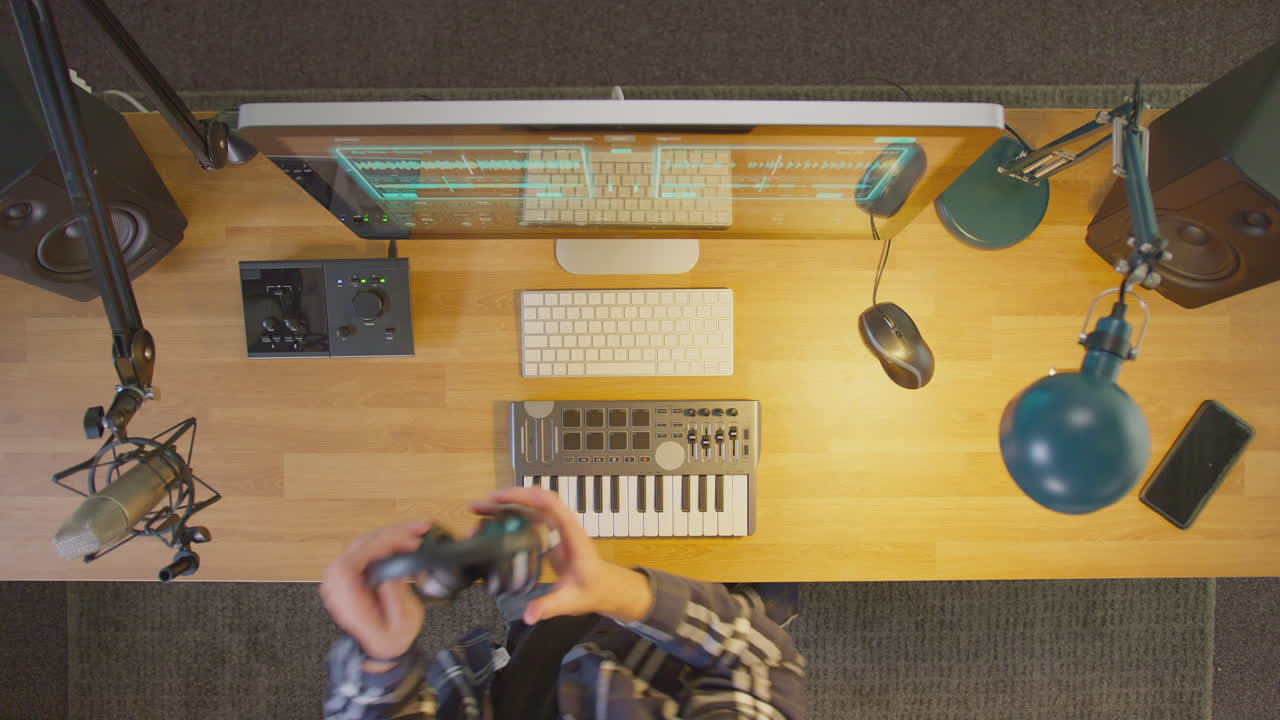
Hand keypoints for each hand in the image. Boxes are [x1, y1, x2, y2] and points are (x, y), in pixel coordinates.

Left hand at [321, 520, 430, 661]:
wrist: (383, 647)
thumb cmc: (390, 638)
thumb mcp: (401, 624)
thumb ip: (394, 598)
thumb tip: (390, 572)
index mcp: (345, 600)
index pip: (350, 563)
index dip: (376, 546)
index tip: (403, 541)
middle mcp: (337, 586)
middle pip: (358, 547)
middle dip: (390, 535)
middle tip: (419, 531)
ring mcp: (342, 577)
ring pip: (363, 543)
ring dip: (391, 534)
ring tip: (417, 532)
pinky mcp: (351, 572)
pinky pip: (366, 548)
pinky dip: (387, 541)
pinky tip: (405, 539)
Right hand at [472, 487, 652, 623]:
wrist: (604, 587)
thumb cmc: (593, 589)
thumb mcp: (571, 601)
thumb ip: (550, 607)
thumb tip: (529, 614)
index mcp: (571, 534)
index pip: (550, 504)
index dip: (525, 496)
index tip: (502, 499)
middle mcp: (562, 526)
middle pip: (534, 500)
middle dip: (506, 499)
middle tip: (481, 505)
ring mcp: (555, 529)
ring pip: (529, 507)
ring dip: (505, 506)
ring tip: (480, 510)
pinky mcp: (548, 536)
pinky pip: (528, 519)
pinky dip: (509, 517)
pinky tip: (493, 524)